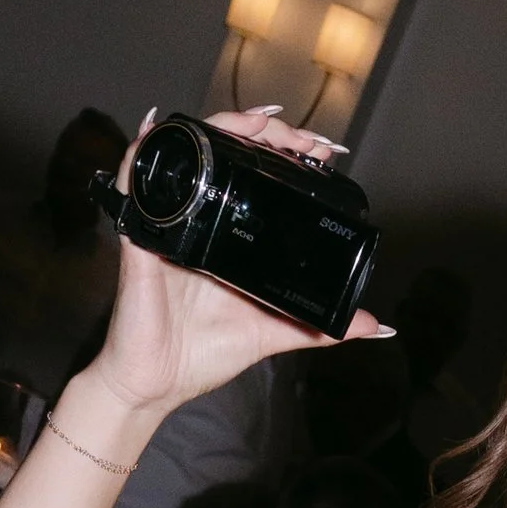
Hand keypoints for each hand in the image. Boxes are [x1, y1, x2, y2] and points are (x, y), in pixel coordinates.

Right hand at [73, 107, 395, 422]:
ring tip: (257, 122)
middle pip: (225, 150)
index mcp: (226, 236)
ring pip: (187, 151)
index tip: (322, 152)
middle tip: (300, 138)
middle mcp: (198, 220)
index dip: (285, 152)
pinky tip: (164, 131)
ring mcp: (168, 225)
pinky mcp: (140, 238)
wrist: (156, 385)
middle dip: (263, 129)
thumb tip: (373, 325)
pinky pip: (133, 184)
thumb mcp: (272, 333)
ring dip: (220, 126)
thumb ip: (317, 326)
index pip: (255, 175)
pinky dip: (143, 152)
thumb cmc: (200, 355)